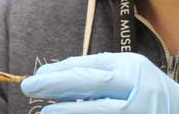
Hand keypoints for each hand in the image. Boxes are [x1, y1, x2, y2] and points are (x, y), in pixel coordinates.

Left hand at [20, 53, 178, 113]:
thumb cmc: (148, 92)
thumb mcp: (126, 73)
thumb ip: (97, 73)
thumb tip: (56, 75)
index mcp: (133, 69)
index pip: (90, 69)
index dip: (60, 73)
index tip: (36, 77)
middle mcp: (137, 90)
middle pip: (92, 86)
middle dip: (58, 86)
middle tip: (30, 87)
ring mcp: (138, 112)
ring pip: (98, 111)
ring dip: (69, 111)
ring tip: (46, 112)